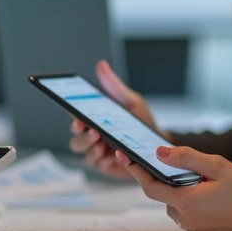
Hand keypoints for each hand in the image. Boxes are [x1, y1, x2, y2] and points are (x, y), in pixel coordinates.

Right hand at [68, 60, 164, 179]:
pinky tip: (114, 155)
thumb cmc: (141, 122)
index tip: (78, 118)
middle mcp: (92, 137)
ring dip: (90, 149)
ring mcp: (98, 153)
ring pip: (84, 153)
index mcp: (94, 120)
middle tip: (92, 131)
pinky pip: (99, 165)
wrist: (158, 144)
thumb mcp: (130, 101)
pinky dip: (105, 160)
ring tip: (101, 144)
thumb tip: (101, 65)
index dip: (73, 119)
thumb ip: (114, 86)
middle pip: (75, 139)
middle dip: (81, 136)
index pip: (75, 118)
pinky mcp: (107, 165)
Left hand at [117, 146, 231, 230]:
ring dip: (182, 193)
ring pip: (176, 206)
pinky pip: (189, 216)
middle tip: (190, 169)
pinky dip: (192, 204)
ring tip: (206, 183)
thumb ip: (187, 158)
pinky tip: (212, 198)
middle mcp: (185, 219)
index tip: (124, 157)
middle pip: (164, 196)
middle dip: (169, 181)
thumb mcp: (217, 166)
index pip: (150, 187)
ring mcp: (194, 229)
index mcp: (186, 202)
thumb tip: (160, 152)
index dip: (136, 172)